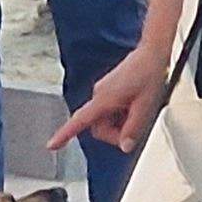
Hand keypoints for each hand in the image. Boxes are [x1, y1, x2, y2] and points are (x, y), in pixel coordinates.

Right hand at [53, 42, 173, 151]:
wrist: (151, 54)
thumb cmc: (149, 75)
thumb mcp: (146, 107)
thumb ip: (134, 128)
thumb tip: (125, 147)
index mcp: (104, 99)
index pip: (80, 120)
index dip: (64, 134)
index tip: (51, 145)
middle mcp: (98, 94)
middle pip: (97, 126)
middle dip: (114, 133)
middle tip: (136, 127)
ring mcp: (102, 91)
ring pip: (104, 119)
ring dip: (119, 122)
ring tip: (137, 110)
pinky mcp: (108, 90)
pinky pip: (109, 110)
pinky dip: (120, 114)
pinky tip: (135, 104)